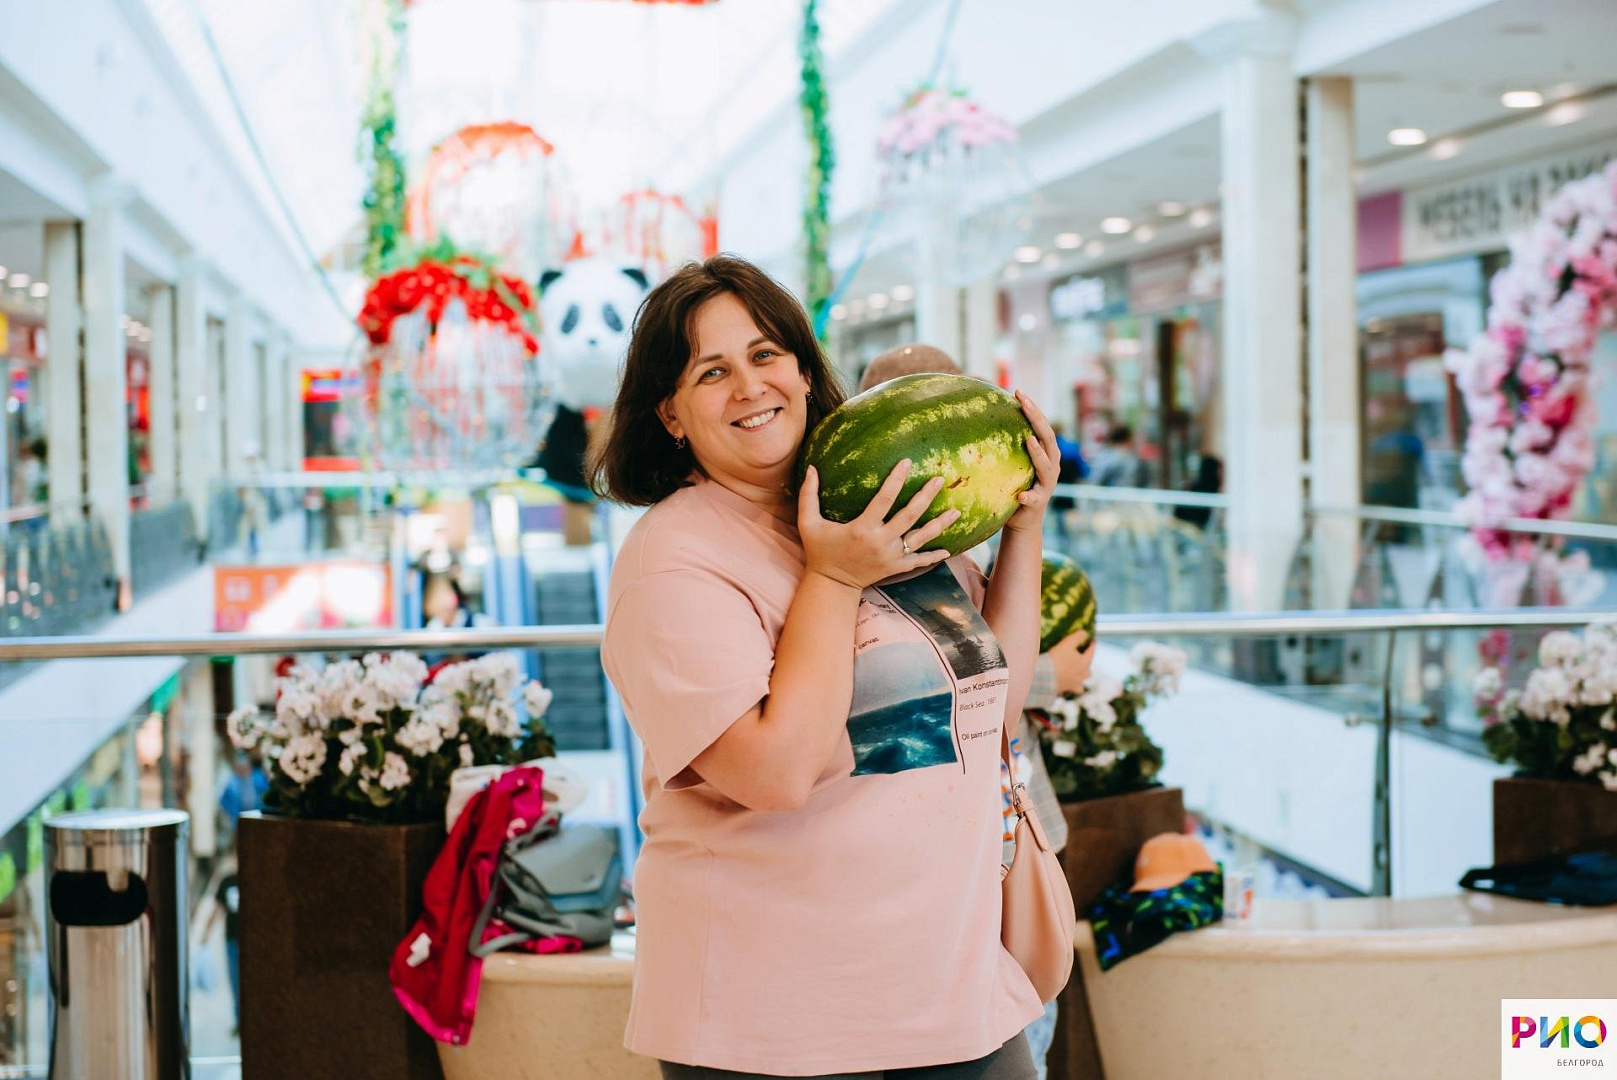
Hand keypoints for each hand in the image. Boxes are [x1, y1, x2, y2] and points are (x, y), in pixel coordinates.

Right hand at [798, 460, 958, 589]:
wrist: (832, 584)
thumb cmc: (820, 550)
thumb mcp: (809, 523)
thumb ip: (809, 495)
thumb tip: (811, 468)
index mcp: (863, 528)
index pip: (885, 499)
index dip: (897, 479)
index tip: (907, 462)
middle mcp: (881, 542)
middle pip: (910, 515)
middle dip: (926, 496)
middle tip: (940, 479)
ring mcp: (891, 556)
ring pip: (921, 538)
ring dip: (939, 524)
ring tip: (955, 510)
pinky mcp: (895, 568)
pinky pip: (918, 562)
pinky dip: (933, 556)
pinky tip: (948, 549)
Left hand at [1004, 390, 1058, 533]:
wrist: (1023, 520)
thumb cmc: (1015, 485)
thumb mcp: (1014, 463)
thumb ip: (1008, 445)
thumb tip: (982, 418)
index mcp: (1046, 453)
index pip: (1042, 426)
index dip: (1033, 409)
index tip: (1018, 392)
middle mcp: (1051, 466)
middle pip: (1047, 438)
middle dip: (1037, 419)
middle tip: (1023, 402)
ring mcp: (1047, 484)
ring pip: (1046, 466)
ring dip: (1038, 453)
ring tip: (1028, 440)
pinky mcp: (1038, 503)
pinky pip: (1034, 499)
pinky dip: (1028, 496)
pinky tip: (1020, 494)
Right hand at [1047, 631, 1096, 695]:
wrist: (1045, 677)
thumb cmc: (1057, 659)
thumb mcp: (1067, 643)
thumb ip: (1078, 637)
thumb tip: (1085, 633)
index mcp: (1084, 664)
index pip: (1091, 652)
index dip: (1092, 644)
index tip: (1093, 639)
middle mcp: (1082, 676)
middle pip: (1088, 671)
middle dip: (1086, 665)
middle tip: (1081, 659)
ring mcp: (1074, 685)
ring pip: (1081, 684)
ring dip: (1079, 679)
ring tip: (1075, 676)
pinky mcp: (1065, 690)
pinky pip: (1069, 690)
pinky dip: (1068, 688)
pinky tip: (1065, 685)